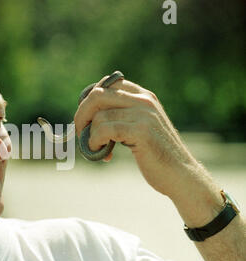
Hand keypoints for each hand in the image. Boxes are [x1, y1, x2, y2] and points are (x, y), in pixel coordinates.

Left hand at [73, 75, 208, 202]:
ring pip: (98, 116)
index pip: (104, 85)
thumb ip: (121, 116)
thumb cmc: (156, 155)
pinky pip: (105, 129)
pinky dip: (96, 142)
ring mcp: (144, 114)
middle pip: (96, 95)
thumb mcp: (140, 127)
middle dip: (81, 116)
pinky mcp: (141, 131)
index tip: (85, 121)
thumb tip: (85, 114)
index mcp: (143, 96)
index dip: (87, 102)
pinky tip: (104, 155)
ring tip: (98, 149)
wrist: (180, 175)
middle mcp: (143, 100)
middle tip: (81, 134)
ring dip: (89, 136)